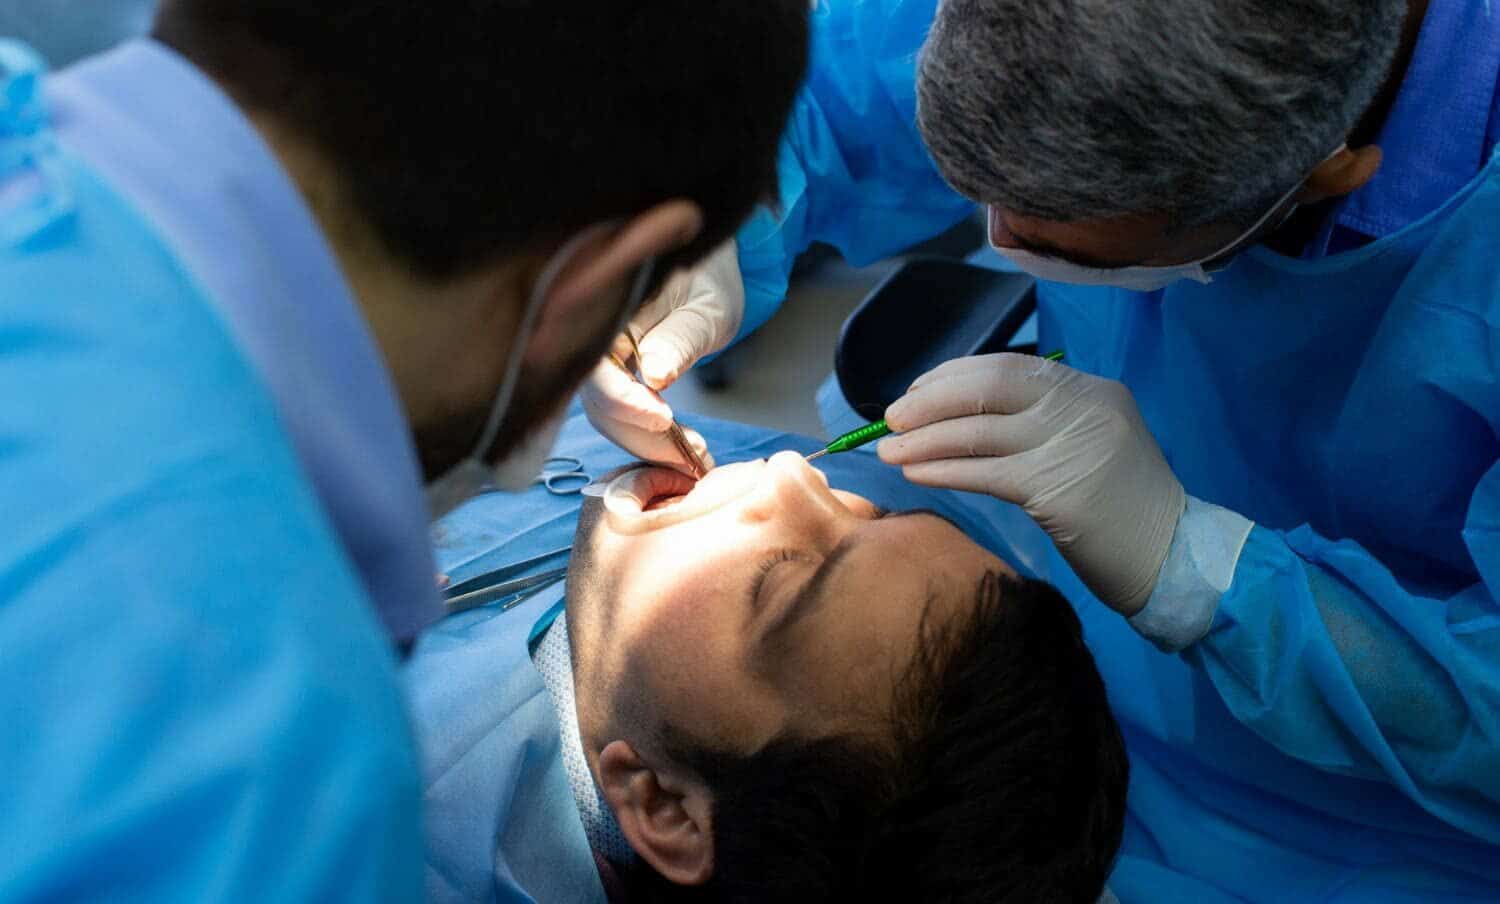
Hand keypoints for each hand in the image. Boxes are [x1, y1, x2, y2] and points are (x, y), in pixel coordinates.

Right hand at [581, 239, 742, 469]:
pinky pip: (617, 415)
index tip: (664, 419)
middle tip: (689, 454)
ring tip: (693, 454)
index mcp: (607, 312)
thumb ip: (680, 340)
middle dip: (641, 435)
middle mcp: (591, 340)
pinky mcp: (610, 381)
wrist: (702, 278)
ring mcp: (597, 364)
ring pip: (607, 416)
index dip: (624, 399)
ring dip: (646, 443)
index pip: (598, 367)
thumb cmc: (705, 284)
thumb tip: (654, 376)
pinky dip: (646, 437)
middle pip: (599, 402)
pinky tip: (679, 446)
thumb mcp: (704, 310)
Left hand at [878, 353, 1184, 615]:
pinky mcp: (1058, 488)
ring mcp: (1072, 444)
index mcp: (1090, 389)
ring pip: (978, 430)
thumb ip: (1042, 424)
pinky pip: (983, 472)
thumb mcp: (1092, 445)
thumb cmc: (1124, 508)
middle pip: (988, 387)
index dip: (953, 376)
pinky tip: (915, 473)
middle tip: (890, 419)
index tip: (916, 393)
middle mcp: (1082, 406)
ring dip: (923, 439)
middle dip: (930, 401)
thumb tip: (962, 418)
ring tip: (886, 451)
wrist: (1173, 557)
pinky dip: (942, 469)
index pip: (1008, 366)